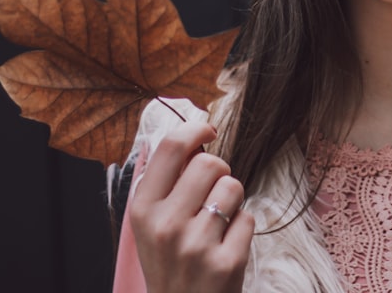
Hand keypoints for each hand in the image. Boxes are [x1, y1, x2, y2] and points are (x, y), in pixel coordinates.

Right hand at [128, 121, 253, 292]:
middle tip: (212, 193)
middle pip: (210, 163)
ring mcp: (196, 245)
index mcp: (143, 210)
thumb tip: (196, 137)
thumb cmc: (170, 263)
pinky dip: (241, 228)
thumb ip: (167, 184)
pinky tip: (225, 247)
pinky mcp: (226, 262)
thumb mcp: (151, 225)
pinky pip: (248, 218)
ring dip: (232, 200)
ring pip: (233, 186)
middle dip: (219, 172)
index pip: (171, 148)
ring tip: (217, 224)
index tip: (208, 129)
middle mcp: (165, 225)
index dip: (195, 128)